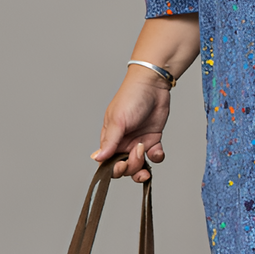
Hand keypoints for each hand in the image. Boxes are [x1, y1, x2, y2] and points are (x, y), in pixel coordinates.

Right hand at [92, 66, 169, 181]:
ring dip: (143, 165)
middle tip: (137, 152)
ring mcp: (138, 141)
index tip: (121, 164)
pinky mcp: (153, 138)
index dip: (114, 169)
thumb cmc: (131, 97)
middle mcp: (123, 142)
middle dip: (131, 166)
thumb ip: (109, 141)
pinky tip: (157, 150)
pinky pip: (154, 156)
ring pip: (139, 165)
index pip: (108, 162)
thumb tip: (97, 158)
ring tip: (145, 150)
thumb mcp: (118, 120)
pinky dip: (156, 157)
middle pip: (124, 167)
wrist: (153, 84)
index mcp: (110, 139)